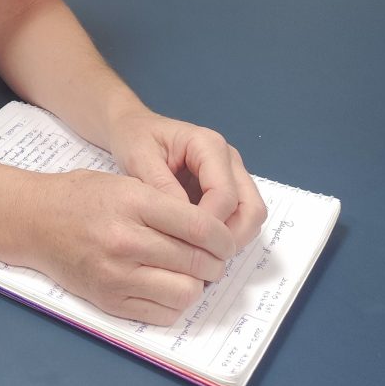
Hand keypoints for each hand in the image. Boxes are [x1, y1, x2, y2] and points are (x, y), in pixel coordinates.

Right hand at [15, 167, 236, 325]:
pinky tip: (166, 284)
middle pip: (196, 262)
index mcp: (131, 202)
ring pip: (185, 292)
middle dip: (214, 263)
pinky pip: (162, 312)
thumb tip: (210, 233)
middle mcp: (125, 240)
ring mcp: (116, 275)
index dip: (222, 237)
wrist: (34, 221)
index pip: (197, 226)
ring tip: (189, 272)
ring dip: (195, 285)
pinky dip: (173, 302)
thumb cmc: (80, 196)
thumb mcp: (123, 183)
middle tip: (213, 258)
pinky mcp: (110, 301)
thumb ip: (164, 204)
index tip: (227, 240)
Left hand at [106, 107, 267, 251]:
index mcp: (209, 145)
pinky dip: (226, 235)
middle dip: (229, 238)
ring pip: (251, 216)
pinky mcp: (228, 187)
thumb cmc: (135, 138)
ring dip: (231, 239)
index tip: (184, 244)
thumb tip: (184, 222)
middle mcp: (229, 158)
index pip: (224, 194)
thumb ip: (161, 187)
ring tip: (200, 254)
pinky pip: (240, 217)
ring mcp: (232, 173)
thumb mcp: (139, 158)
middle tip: (200, 258)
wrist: (134, 128)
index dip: (209, 225)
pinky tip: (200, 245)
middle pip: (250, 208)